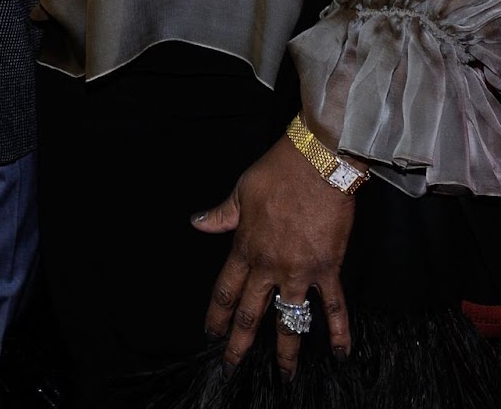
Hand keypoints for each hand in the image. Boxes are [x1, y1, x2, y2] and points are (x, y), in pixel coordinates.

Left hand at [191, 134, 354, 380]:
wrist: (316, 163)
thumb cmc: (277, 172)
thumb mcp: (241, 191)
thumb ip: (222, 214)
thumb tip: (197, 222)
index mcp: (245, 247)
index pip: (225, 290)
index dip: (216, 315)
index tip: (210, 334)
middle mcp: (269, 266)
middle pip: (250, 313)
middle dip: (239, 343)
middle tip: (232, 365)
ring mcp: (299, 271)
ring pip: (289, 320)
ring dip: (286, 351)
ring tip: (286, 375)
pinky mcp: (326, 269)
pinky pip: (333, 307)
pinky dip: (339, 332)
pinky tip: (341, 354)